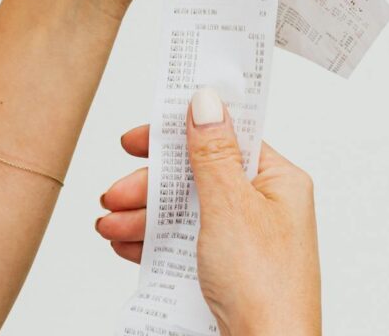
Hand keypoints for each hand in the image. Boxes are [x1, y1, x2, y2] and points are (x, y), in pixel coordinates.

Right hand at [98, 88, 320, 335]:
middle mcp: (266, 208)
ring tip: (109, 225)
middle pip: (197, 177)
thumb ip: (212, 153)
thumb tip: (206, 102)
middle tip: (116, 192)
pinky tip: (126, 245)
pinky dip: (153, 242)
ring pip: (185, 213)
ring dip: (143, 215)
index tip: (142, 135)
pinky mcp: (227, 271)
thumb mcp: (230, 206)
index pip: (227, 137)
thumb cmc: (265, 286)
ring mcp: (245, 241)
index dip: (182, 131)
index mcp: (279, 181)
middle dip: (151, 185)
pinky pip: (184, 245)